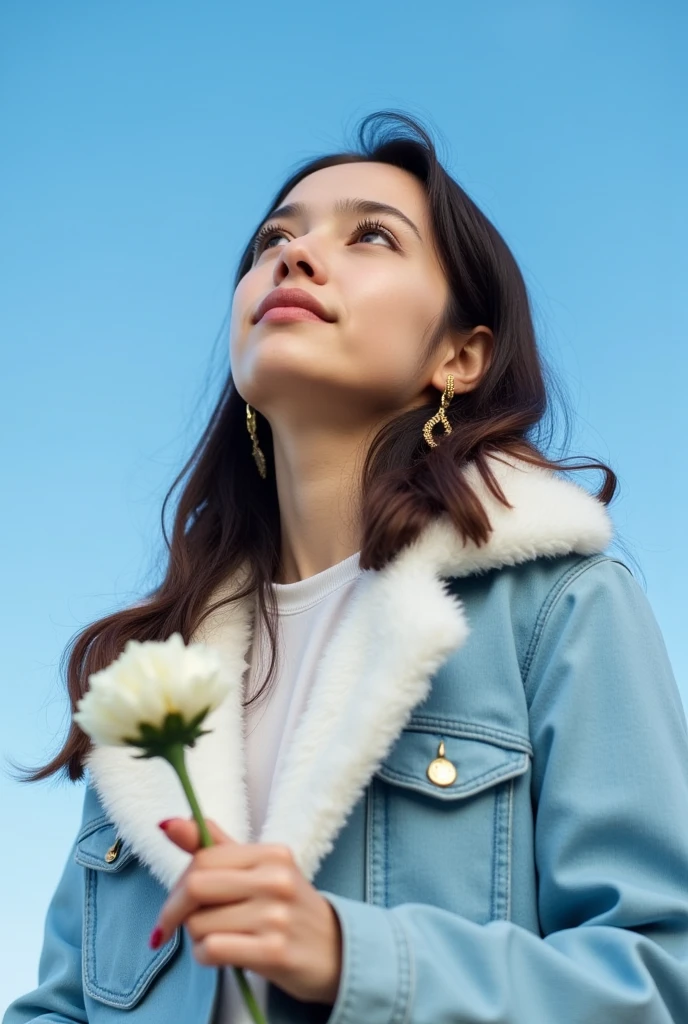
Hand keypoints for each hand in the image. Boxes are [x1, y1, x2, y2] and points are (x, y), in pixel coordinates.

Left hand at [151, 817, 342, 1005]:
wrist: (336, 952)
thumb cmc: (288, 909)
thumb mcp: (260, 870)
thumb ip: (215, 846)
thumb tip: (169, 823)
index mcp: (272, 854)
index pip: (203, 857)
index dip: (179, 881)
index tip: (176, 899)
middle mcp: (276, 880)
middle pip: (196, 886)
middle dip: (176, 910)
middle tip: (177, 924)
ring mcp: (276, 916)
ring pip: (200, 923)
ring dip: (195, 938)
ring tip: (217, 939)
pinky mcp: (274, 952)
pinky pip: (212, 950)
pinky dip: (204, 956)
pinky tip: (218, 955)